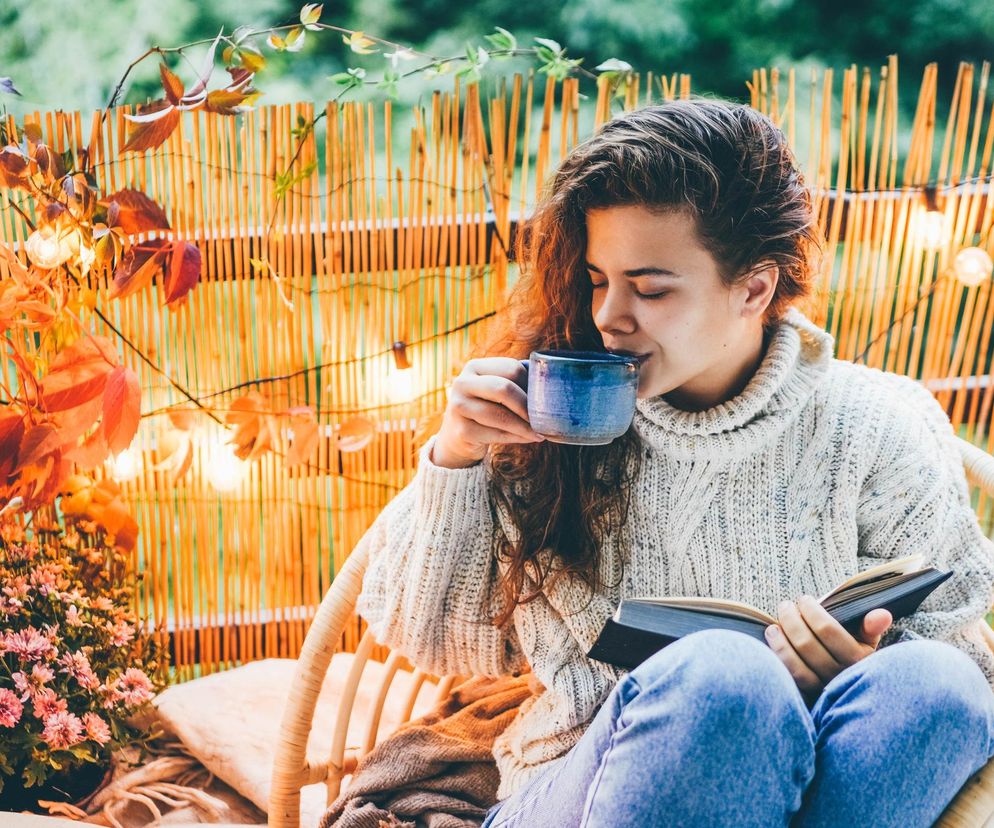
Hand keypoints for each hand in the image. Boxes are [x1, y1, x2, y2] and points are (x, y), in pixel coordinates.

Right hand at [431, 357, 544, 468]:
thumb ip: (516, 384)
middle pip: (504, 389)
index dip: (531, 383)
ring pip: (501, 415)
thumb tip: (552, 390)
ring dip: (526, 426)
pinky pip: (497, 434)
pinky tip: (529, 438)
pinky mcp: (462, 431)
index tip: (543, 397)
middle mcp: (462, 383)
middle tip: (545, 417)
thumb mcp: (496, 390)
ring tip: (541, 431)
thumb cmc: (487, 407)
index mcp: (474, 366)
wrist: (458, 435)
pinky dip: (518, 437)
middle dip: (528, 405)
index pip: (511, 368)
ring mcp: (458, 407)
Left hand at [764, 596, 892, 699]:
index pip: (828, 630)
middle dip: (791, 620)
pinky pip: (788, 681)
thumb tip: (882, 613)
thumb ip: (871, 628)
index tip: (804, 600)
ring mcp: (822, 693)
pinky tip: (772, 646)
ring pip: (796, 666)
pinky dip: (777, 661)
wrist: (851, 700)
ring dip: (780, 641)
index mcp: (857, 660)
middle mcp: (840, 677)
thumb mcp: (867, 646)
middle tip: (785, 606)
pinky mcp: (806, 702)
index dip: (812, 611)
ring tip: (774, 626)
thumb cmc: (854, 662)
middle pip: (807, 644)